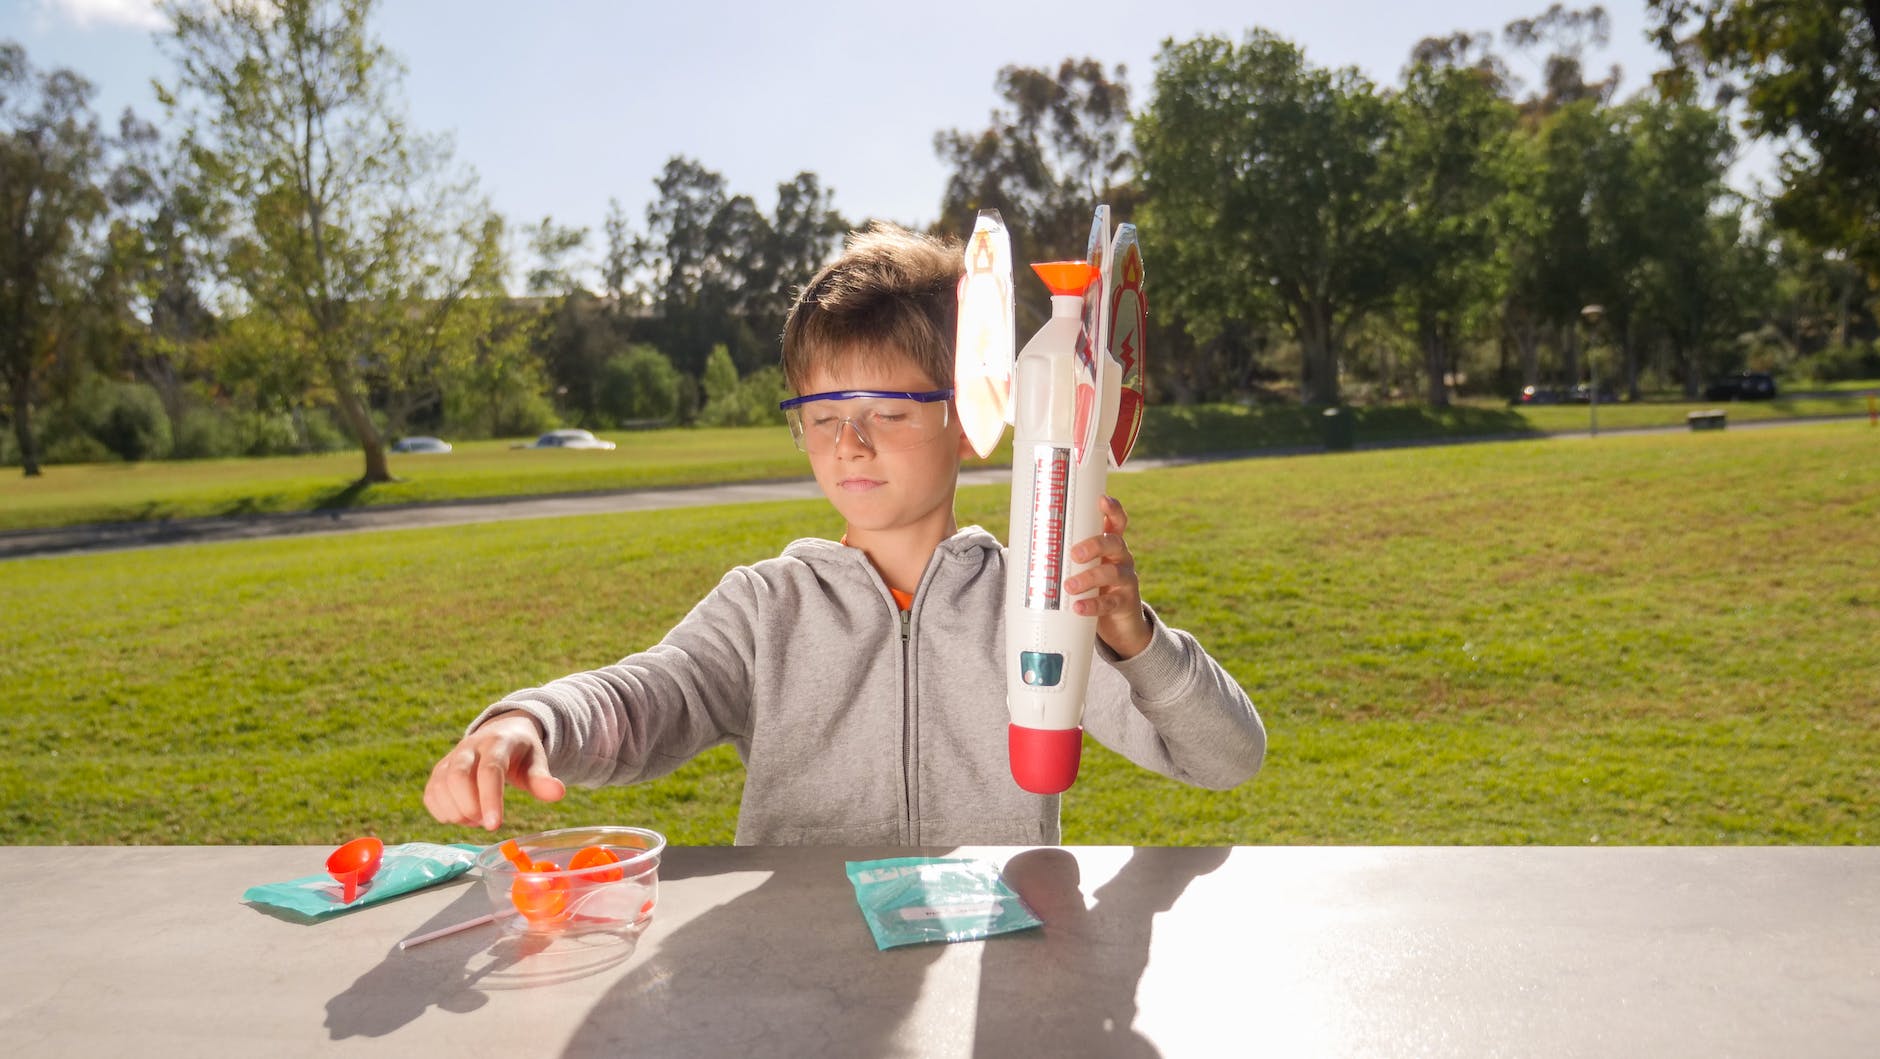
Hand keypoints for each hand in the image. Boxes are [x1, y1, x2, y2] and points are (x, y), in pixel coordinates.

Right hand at [423, 711, 565, 830]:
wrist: (502, 732)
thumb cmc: (521, 753)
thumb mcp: (536, 761)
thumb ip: (543, 779)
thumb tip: (558, 793)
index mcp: (497, 743)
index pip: (490, 770)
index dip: (490, 799)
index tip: (494, 826)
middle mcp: (469, 747)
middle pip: (458, 777)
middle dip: (470, 807)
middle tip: (488, 823)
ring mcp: (450, 759)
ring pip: (440, 787)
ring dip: (457, 813)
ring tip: (478, 819)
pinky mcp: (438, 772)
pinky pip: (431, 795)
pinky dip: (443, 812)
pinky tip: (463, 816)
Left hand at [1065, 494, 1152, 659]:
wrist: (1117, 622)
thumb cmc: (1092, 588)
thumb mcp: (1081, 568)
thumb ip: (1062, 557)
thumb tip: (1019, 546)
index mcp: (1109, 546)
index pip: (1117, 522)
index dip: (1112, 510)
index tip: (1101, 500)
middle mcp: (1121, 558)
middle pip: (1114, 543)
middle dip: (1094, 546)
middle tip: (1074, 554)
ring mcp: (1126, 580)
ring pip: (1112, 573)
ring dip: (1089, 578)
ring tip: (1069, 585)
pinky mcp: (1125, 603)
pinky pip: (1109, 603)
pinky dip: (1092, 605)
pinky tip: (1078, 607)